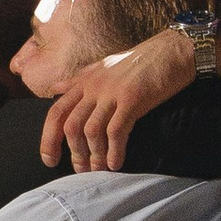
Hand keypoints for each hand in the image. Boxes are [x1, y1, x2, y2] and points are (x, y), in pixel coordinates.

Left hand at [37, 29, 193, 170]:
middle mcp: (93, 87)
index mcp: (84, 81)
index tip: (50, 159)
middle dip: (73, 153)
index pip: (56, 112)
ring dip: (94, 156)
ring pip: (91, 131)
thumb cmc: (141, 61)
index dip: (48, 138)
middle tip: (81, 170)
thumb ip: (78, 80)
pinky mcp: (132, 98)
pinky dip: (114, 151)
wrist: (173, 50)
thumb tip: (55, 89)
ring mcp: (112, 92)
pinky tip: (117, 164)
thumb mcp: (103, 67)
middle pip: (70, 125)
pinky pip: (116, 131)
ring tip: (99, 170)